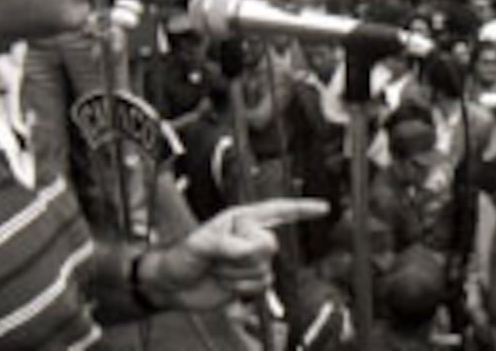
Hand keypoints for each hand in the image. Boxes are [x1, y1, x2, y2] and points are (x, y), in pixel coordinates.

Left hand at [140, 198, 327, 310]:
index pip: (277, 211)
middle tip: (221, 257)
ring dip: (237, 274)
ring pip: (264, 269)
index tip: (323, 208)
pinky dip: (241, 288)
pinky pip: (260, 286)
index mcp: (241, 220)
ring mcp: (251, 261)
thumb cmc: (181, 256)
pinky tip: (225, 283)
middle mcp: (250, 238)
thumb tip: (257, 249)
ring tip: (218, 270)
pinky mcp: (249, 282)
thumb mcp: (202, 243)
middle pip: (270, 246)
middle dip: (243, 256)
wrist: (172, 286)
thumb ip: (232, 244)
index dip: (301, 209)